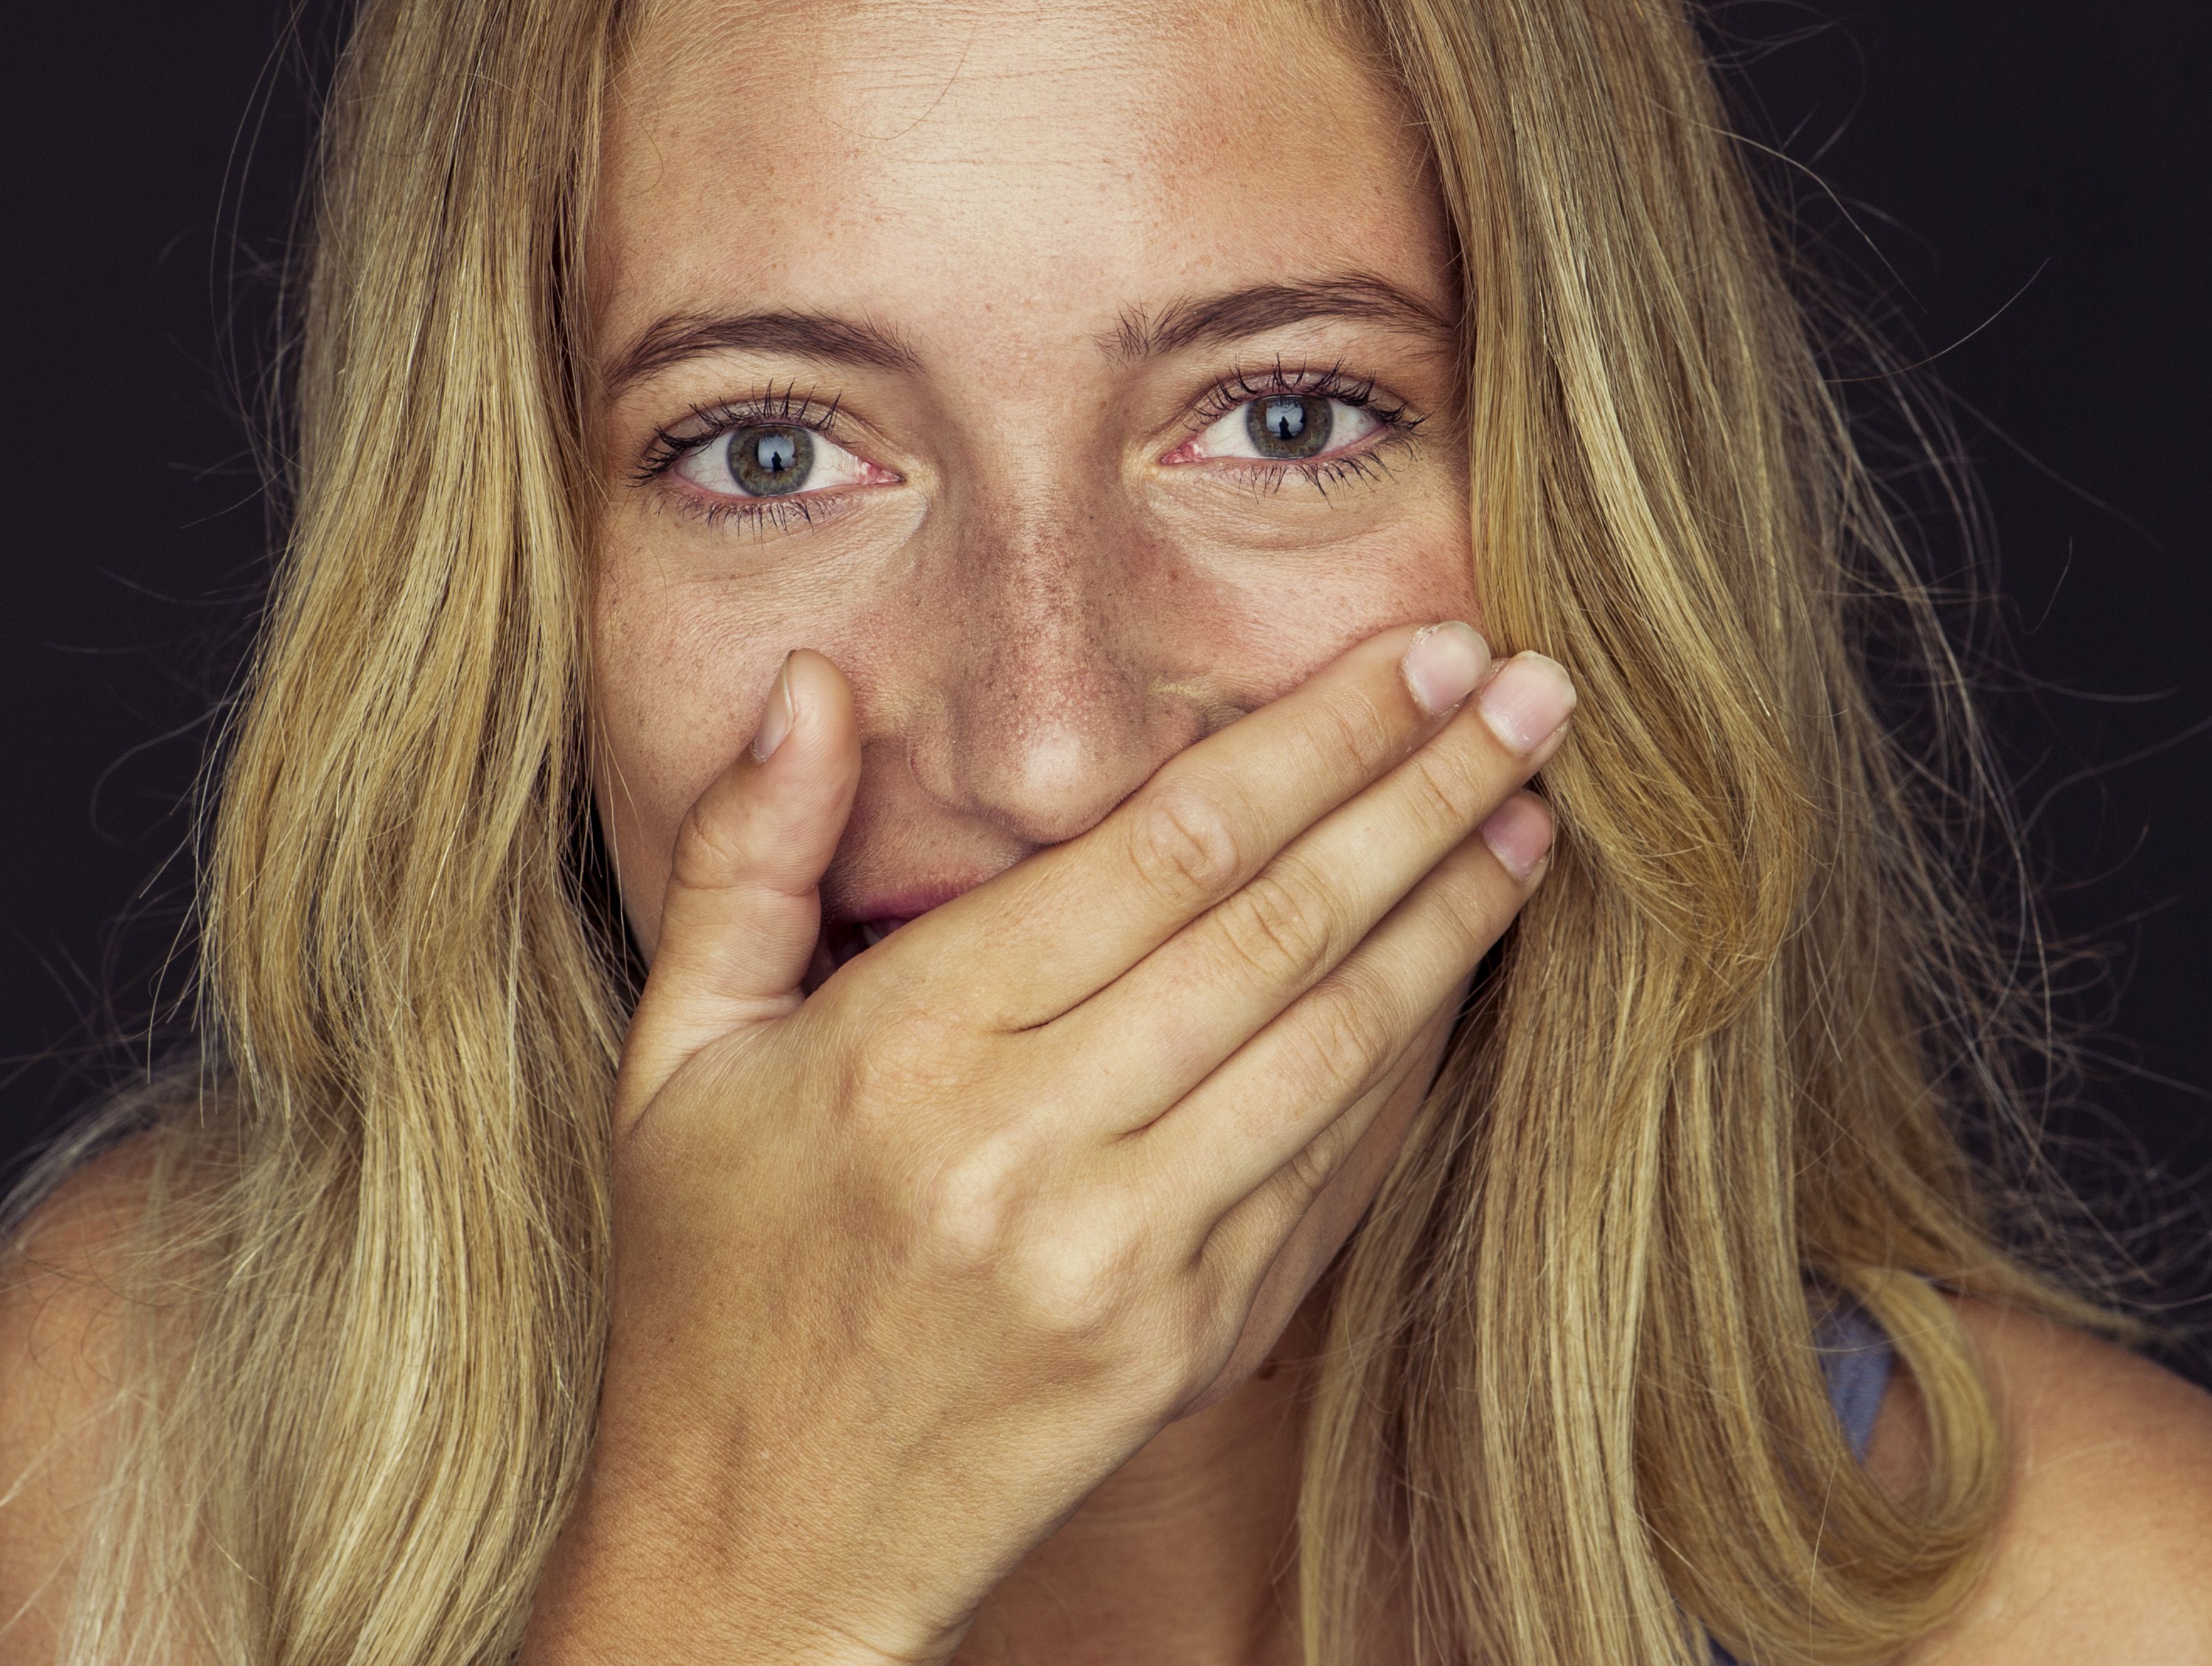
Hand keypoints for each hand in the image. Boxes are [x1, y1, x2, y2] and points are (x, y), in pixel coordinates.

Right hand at [521, 623, 1571, 1664]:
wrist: (759, 1554)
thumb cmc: (712, 1290)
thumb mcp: (677, 1061)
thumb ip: (746, 859)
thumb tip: (814, 683)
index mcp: (909, 1050)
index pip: (1163, 849)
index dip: (1311, 741)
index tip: (1411, 657)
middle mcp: (1029, 1148)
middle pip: (1279, 924)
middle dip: (1423, 792)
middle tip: (1534, 693)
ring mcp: (1126, 1258)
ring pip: (1335, 1043)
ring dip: (1453, 917)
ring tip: (1535, 812)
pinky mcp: (1189, 1345)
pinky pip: (1332, 1170)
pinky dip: (1414, 1062)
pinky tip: (1462, 976)